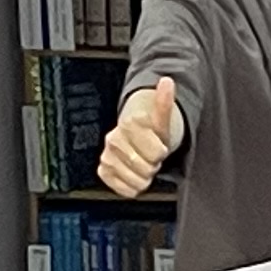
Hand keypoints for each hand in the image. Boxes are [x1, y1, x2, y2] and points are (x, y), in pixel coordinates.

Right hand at [97, 74, 178, 196]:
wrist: (136, 139)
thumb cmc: (151, 131)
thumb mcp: (162, 118)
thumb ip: (165, 101)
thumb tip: (167, 81)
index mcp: (129, 124)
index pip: (156, 152)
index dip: (162, 152)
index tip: (159, 146)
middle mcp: (113, 139)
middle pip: (146, 168)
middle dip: (153, 165)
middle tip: (151, 157)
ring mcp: (107, 156)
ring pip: (136, 181)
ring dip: (145, 177)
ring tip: (143, 164)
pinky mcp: (103, 170)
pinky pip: (123, 189)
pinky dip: (133, 187)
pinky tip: (134, 174)